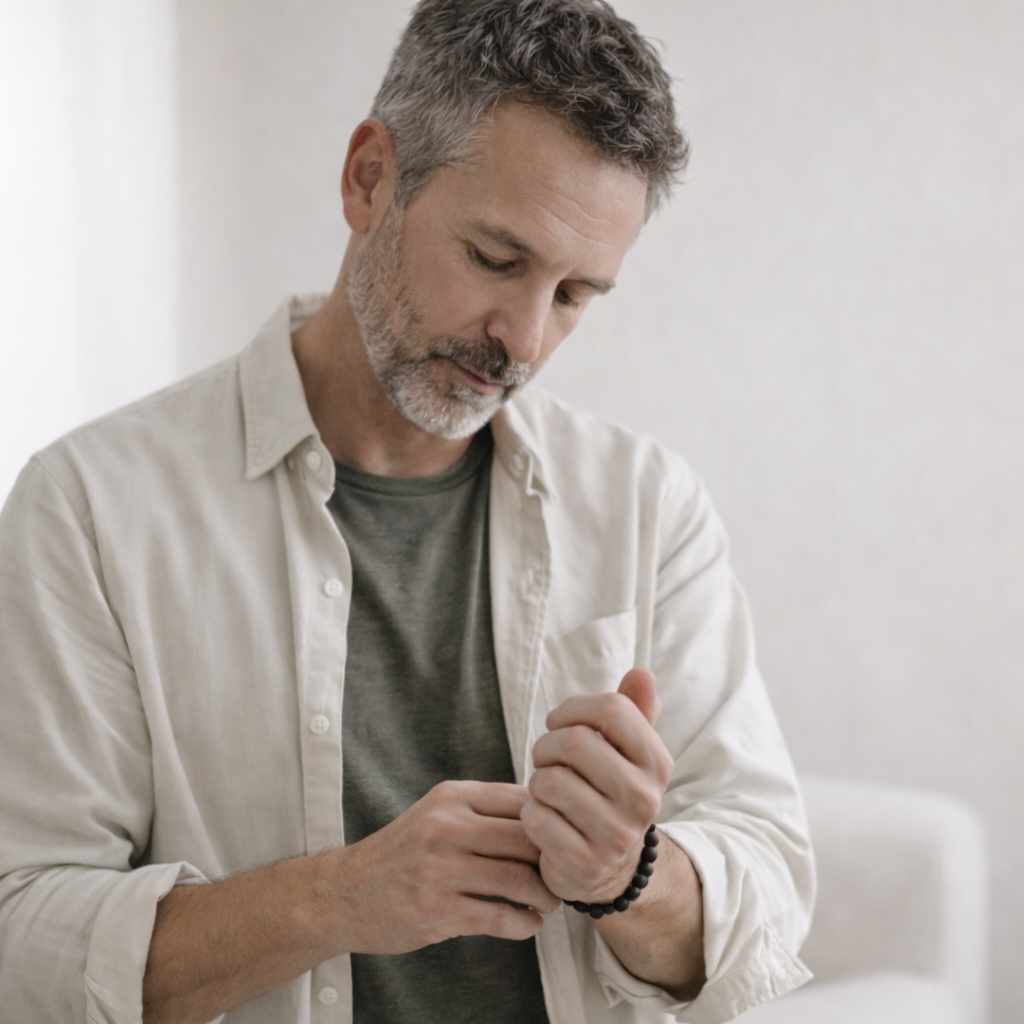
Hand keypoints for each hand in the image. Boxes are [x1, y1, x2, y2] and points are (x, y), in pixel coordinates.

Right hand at [329, 780, 560, 952]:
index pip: (520, 798)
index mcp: (451, 797)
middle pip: (525, 836)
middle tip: (567, 872)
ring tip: (551, 901)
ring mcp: (440, 870)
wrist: (344, 894)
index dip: (551, 818)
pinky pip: (498, 917)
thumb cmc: (402, 852)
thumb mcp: (436, 813)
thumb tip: (546, 810)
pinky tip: (529, 923)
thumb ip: (483, 810)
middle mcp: (445, 828)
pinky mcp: (437, 911)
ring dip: (545, 894)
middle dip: (554, 858)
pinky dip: (524, 923)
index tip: (565, 835)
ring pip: (517, 878)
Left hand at [521, 668, 674, 903]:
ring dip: (536, 781)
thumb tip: (642, 672)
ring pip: (551, 781)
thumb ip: (634, 709)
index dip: (573, 708)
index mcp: (657, 762)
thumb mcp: (628, 752)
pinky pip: (537, 818)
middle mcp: (644, 799)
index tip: (558, 723)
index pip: (612, 709)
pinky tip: (545, 819)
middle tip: (545, 757)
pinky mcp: (585, 864)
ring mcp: (616, 835)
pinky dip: (530, 813)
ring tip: (546, 789)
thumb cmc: (609, 791)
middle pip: (576, 742)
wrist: (612, 867)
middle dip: (547, 745)